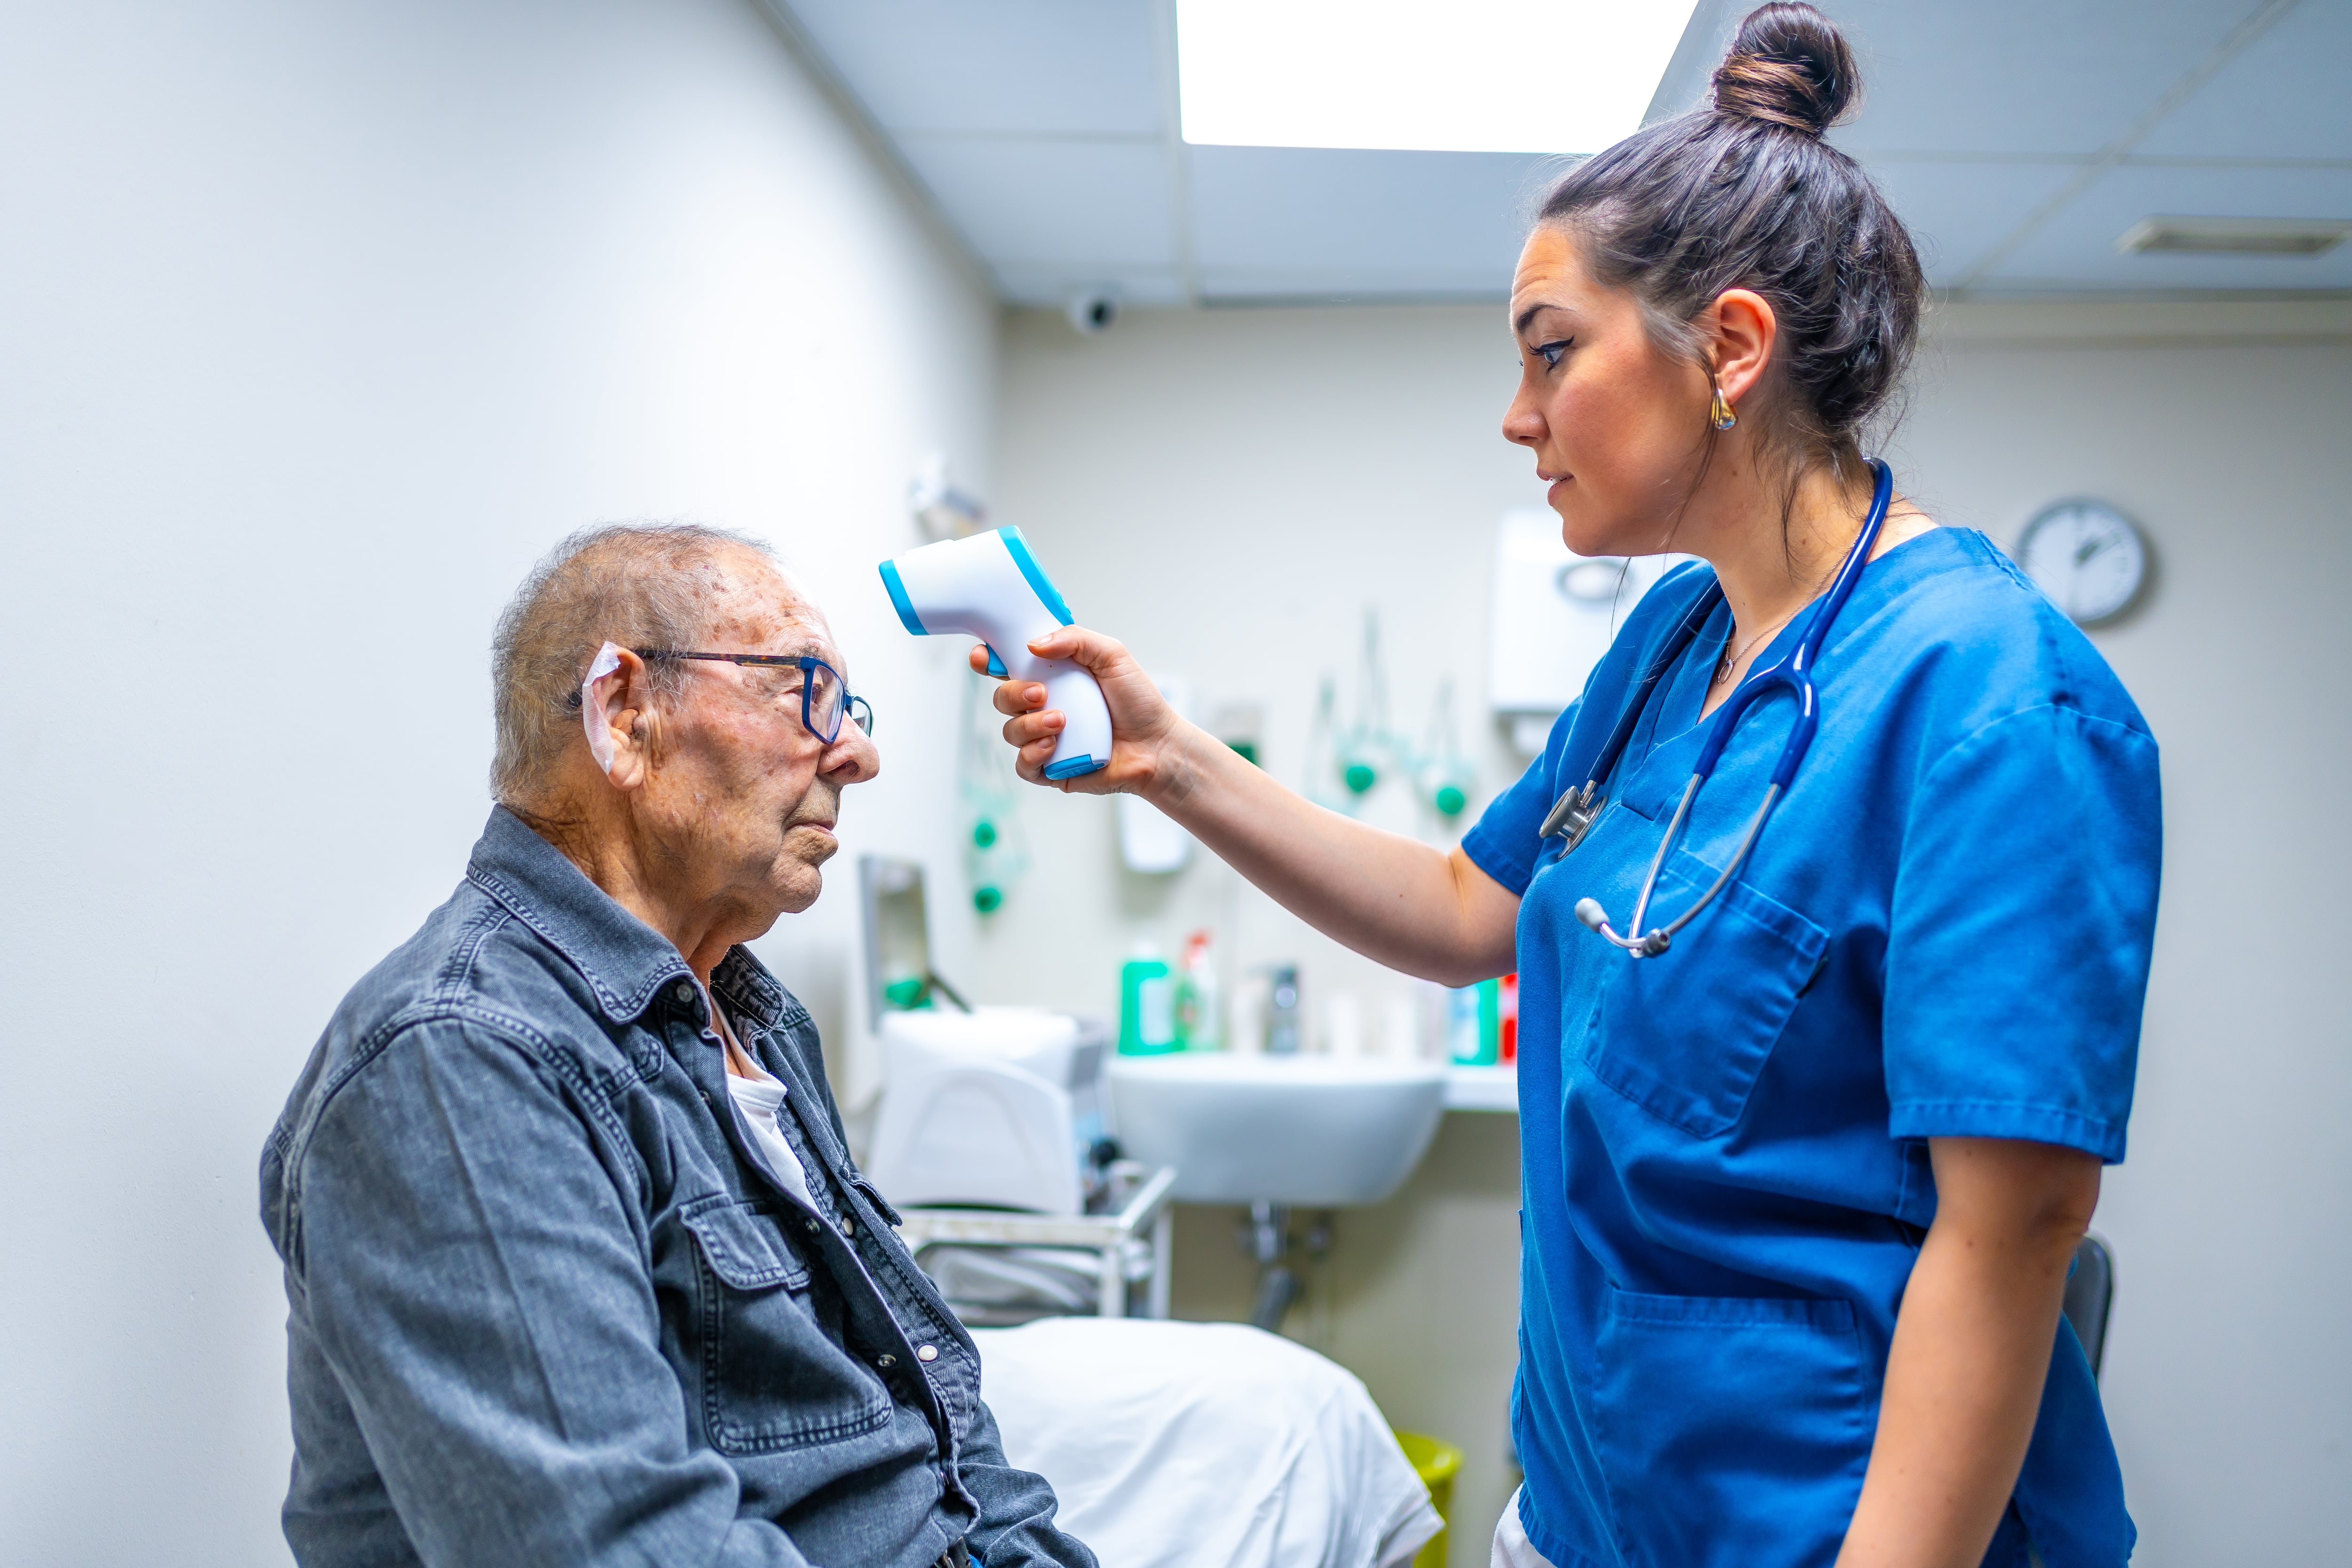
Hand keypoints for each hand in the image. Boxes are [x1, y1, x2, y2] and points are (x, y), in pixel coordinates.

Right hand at [976, 626, 1189, 797]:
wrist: (1157, 746)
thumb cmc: (1138, 702)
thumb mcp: (1112, 655)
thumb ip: (1075, 640)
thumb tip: (1034, 643)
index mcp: (1052, 676)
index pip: (1008, 665)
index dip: (988, 660)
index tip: (984, 657)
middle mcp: (1043, 706)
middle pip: (1002, 697)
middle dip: (1013, 693)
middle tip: (1042, 693)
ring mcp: (1044, 738)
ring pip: (1010, 731)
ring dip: (1029, 725)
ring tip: (1061, 722)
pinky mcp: (1050, 769)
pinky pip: (1022, 764)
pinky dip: (1032, 754)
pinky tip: (1053, 746)